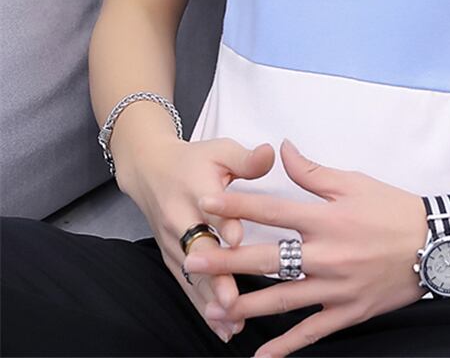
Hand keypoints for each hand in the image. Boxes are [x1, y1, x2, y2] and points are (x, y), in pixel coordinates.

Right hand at [118, 135, 275, 342]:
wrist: (150, 170)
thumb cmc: (195, 160)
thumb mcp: (221, 150)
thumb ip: (247, 158)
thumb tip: (272, 152)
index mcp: (196, 188)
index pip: (210, 208)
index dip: (224, 223)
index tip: (238, 239)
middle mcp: (180, 218)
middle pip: (198, 249)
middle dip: (215, 275)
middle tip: (233, 298)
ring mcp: (173, 241)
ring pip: (192, 274)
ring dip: (210, 299)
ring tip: (232, 321)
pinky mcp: (171, 256)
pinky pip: (187, 284)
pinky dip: (203, 305)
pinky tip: (222, 326)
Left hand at [182, 138, 429, 357]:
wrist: (435, 244)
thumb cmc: (393, 208)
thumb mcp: (354, 182)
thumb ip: (313, 171)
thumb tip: (282, 148)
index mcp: (327, 219)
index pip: (274, 211)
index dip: (238, 206)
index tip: (207, 203)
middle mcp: (327, 255)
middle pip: (268, 259)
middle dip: (226, 260)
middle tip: (191, 259)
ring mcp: (337, 288)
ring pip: (283, 300)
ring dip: (246, 305)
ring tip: (213, 308)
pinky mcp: (348, 312)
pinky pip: (311, 332)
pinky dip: (285, 347)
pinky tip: (260, 357)